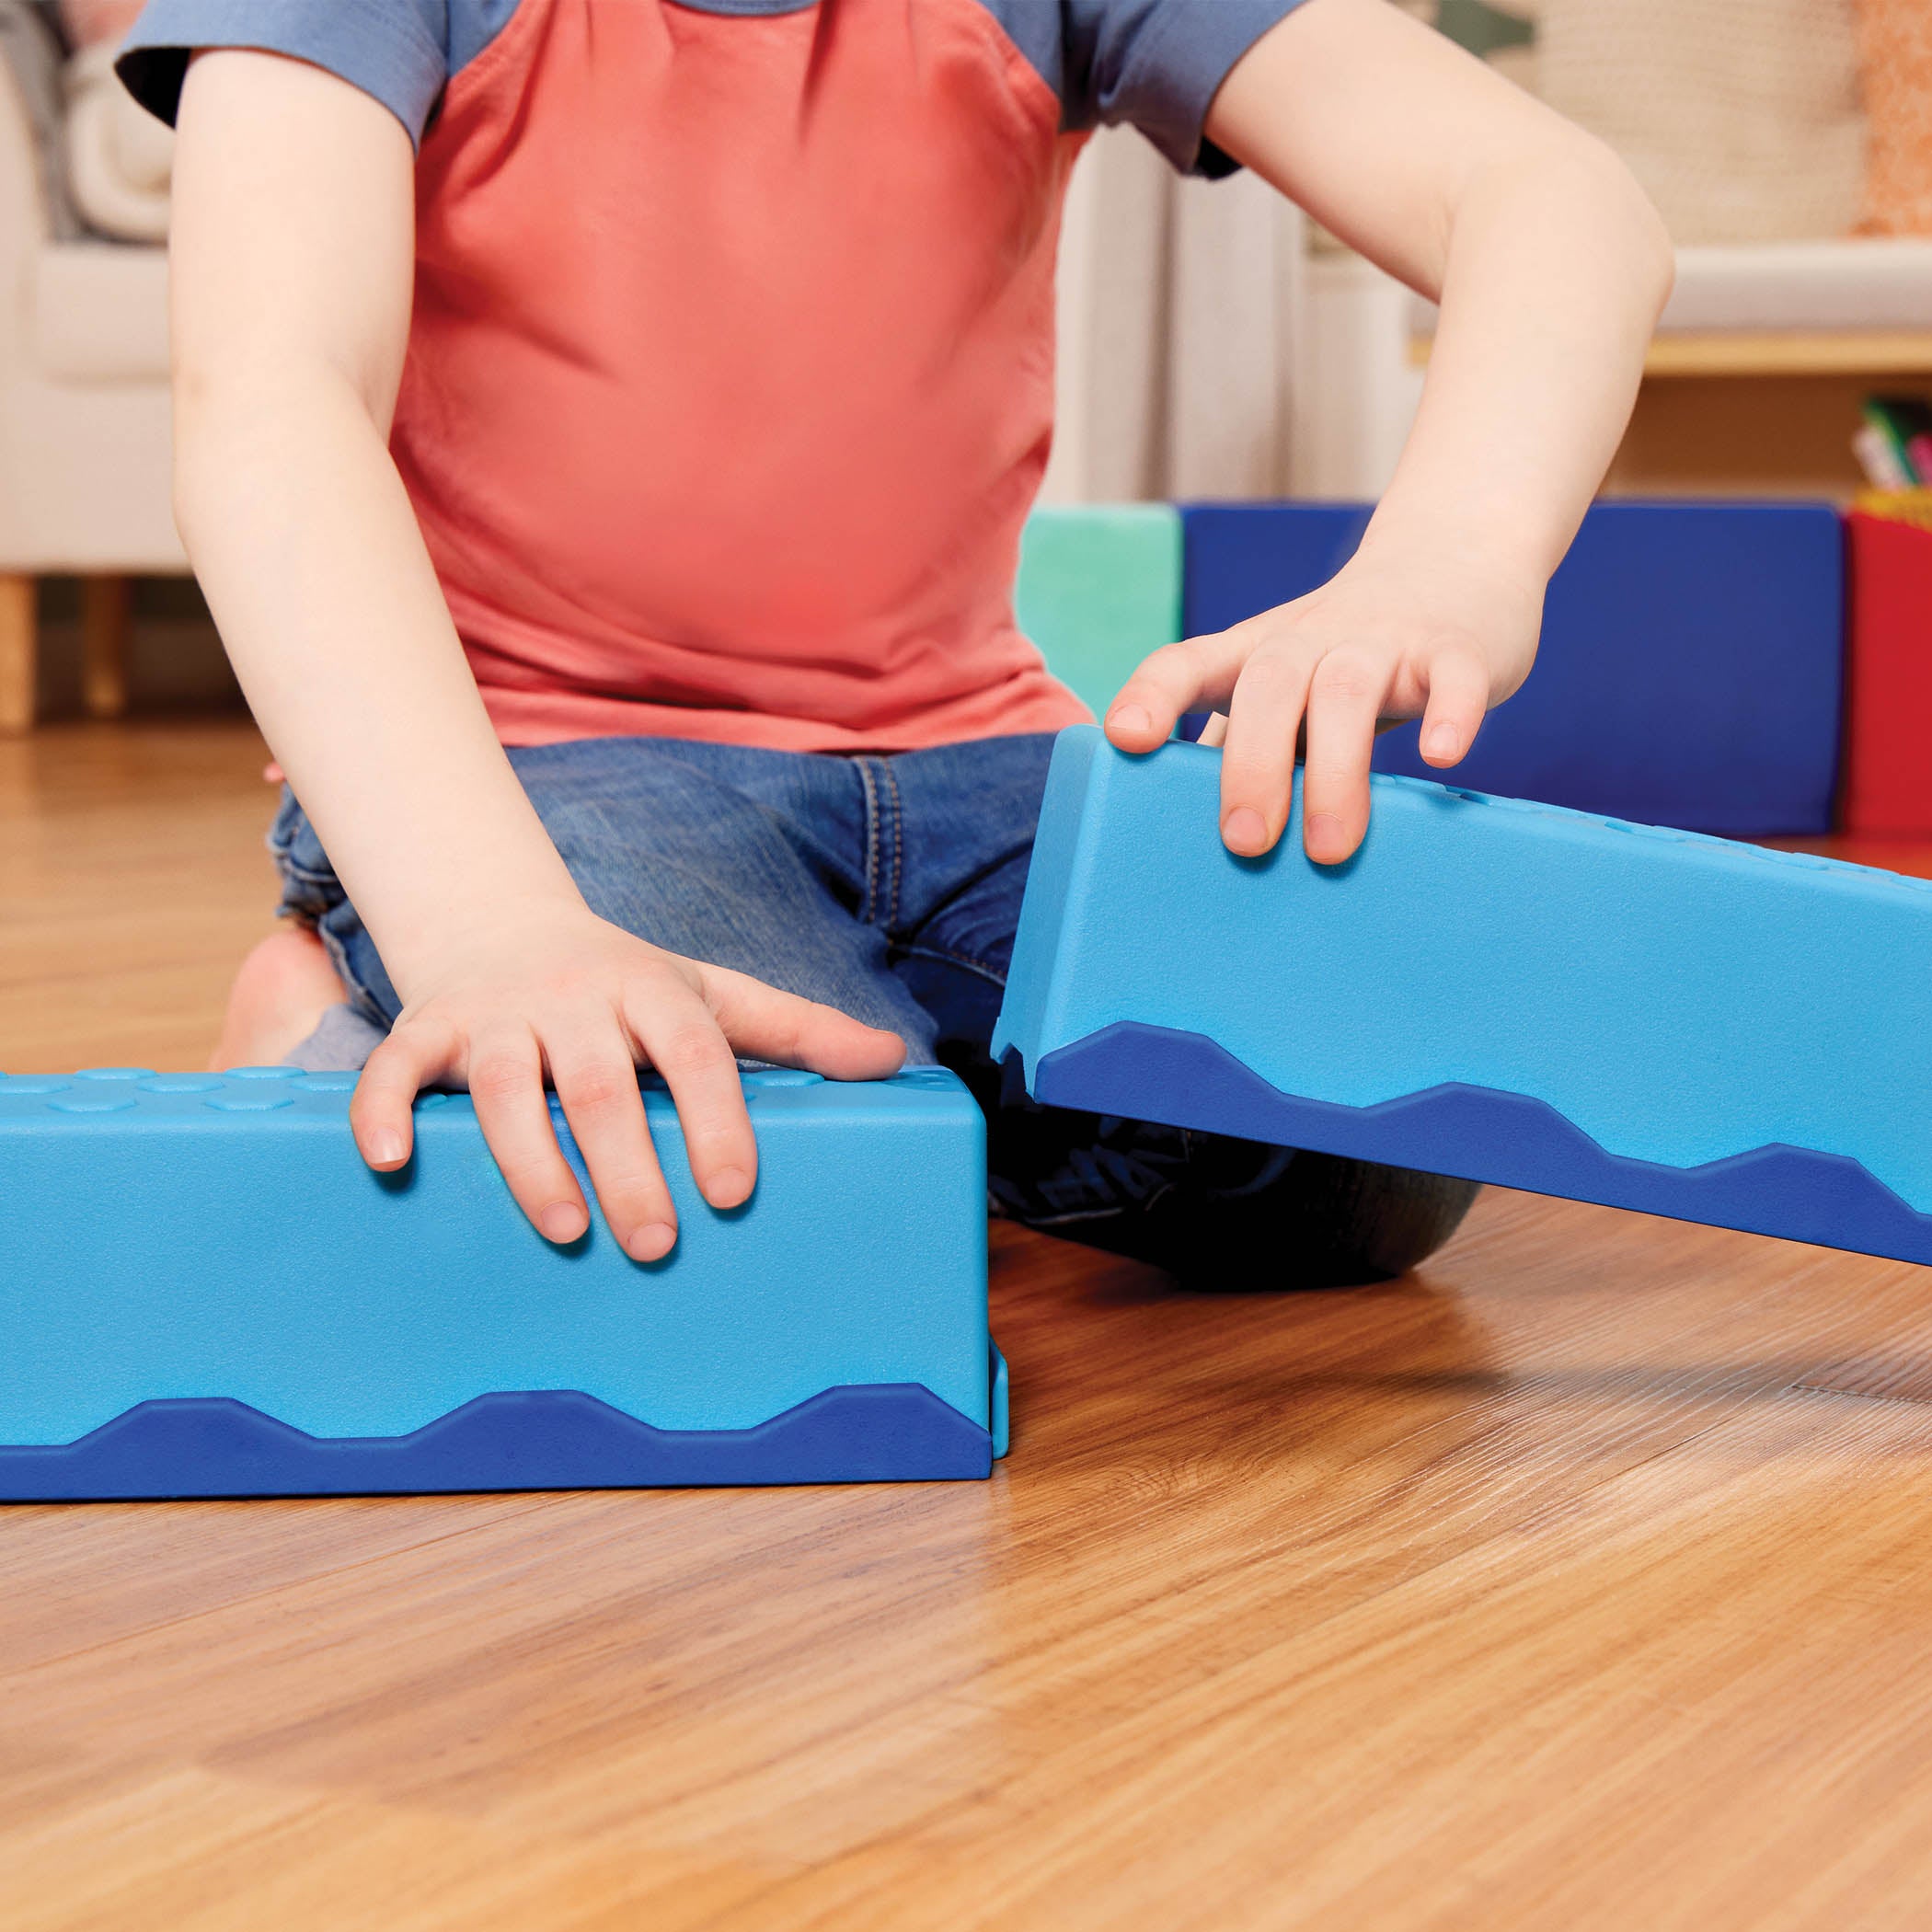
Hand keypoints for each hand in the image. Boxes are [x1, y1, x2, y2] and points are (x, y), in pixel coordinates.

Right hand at [347, 904, 905, 1259]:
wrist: (504, 921)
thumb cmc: (626, 982)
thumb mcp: (713, 993)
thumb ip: (798, 1030)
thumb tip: (895, 1060)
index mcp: (653, 988)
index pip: (695, 1049)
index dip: (716, 1115)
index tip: (733, 1189)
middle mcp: (575, 997)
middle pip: (602, 1082)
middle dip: (629, 1162)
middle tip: (656, 1241)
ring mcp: (496, 1013)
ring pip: (504, 1083)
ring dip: (530, 1158)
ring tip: (564, 1229)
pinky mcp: (427, 1026)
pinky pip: (392, 1065)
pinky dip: (382, 1111)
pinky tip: (391, 1166)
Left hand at [1103, 546, 1541, 863]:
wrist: (1455, 558)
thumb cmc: (1345, 652)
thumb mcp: (1281, 687)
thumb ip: (1236, 745)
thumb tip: (1182, 834)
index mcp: (1255, 654)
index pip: (1186, 663)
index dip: (1151, 696)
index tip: (1125, 739)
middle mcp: (1311, 639)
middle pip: (1267, 686)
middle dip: (1250, 766)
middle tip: (1244, 843)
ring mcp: (1384, 640)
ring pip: (1347, 691)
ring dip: (1336, 770)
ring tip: (1329, 848)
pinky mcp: (1457, 649)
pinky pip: (1451, 678)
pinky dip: (1448, 715)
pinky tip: (1441, 757)